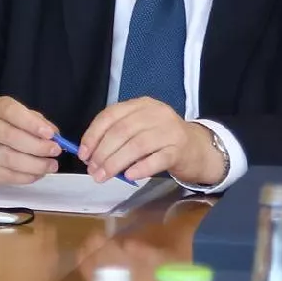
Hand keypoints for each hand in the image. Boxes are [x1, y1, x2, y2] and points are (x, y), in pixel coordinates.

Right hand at [0, 96, 60, 183]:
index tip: (50, 134)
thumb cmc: (2, 128)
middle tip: (55, 151)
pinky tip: (37, 174)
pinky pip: (6, 175)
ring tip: (50, 166)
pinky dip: (26, 177)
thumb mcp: (17, 117)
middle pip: (11, 137)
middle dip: (38, 146)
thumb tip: (55, 134)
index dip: (31, 123)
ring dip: (35, 165)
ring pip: (9, 159)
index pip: (11, 111)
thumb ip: (37, 122)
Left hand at [78, 98, 223, 185]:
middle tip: (92, 171)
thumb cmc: (161, 140)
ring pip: (136, 145)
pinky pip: (157, 159)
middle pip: (121, 131)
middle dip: (102, 153)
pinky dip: (140, 168)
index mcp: (141, 104)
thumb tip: (89, 155)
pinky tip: (128, 176)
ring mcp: (170, 130)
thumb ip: (117, 135)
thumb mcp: (139, 129)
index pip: (110, 115)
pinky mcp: (180, 149)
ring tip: (103, 176)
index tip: (83, 154)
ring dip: (115, 163)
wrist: (198, 149)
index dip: (93, 135)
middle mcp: (156, 113)